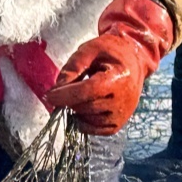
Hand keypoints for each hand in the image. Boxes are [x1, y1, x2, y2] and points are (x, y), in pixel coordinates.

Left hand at [41, 0, 175, 134]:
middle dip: (68, 100)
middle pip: (84, 107)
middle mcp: (123, 99)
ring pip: (88, 120)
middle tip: (64, 90)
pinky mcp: (119, 123)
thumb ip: (72, 68)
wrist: (133, 60)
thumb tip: (56, 89)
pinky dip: (84, 122)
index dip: (64, 95)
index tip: (48, 95)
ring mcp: (122, 114)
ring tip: (80, 95)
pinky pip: (95, 130)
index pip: (86, 92)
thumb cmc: (109, 52)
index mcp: (118, 78)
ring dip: (76, 110)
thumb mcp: (89, 50)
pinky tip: (81, 109)